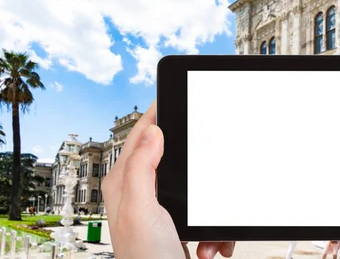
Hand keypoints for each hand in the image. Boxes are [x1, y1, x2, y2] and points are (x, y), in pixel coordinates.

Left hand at [102, 101, 234, 258]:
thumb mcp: (142, 210)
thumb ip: (142, 168)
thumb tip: (153, 132)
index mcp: (125, 183)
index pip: (140, 134)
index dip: (158, 112)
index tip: (175, 95)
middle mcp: (140, 191)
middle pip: (172, 155)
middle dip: (196, 166)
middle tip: (207, 170)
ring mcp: (161, 207)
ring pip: (196, 183)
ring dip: (210, 208)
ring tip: (206, 235)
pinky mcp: (179, 222)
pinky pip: (207, 211)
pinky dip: (214, 229)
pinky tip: (210, 245)